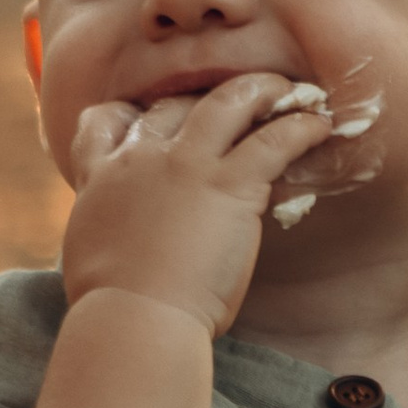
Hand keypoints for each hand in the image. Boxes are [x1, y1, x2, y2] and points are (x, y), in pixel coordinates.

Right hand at [60, 75, 333, 336]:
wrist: (132, 318)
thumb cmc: (110, 308)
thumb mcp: (87, 255)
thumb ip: (105, 229)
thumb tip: (116, 242)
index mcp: (101, 179)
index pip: (104, 123)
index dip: (129, 114)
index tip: (148, 117)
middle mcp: (140, 160)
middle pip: (172, 105)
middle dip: (201, 99)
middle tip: (231, 105)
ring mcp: (186, 166)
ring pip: (226, 102)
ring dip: (259, 90)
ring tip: (285, 90)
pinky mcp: (229, 184)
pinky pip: (273, 140)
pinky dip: (300, 128)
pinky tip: (319, 126)